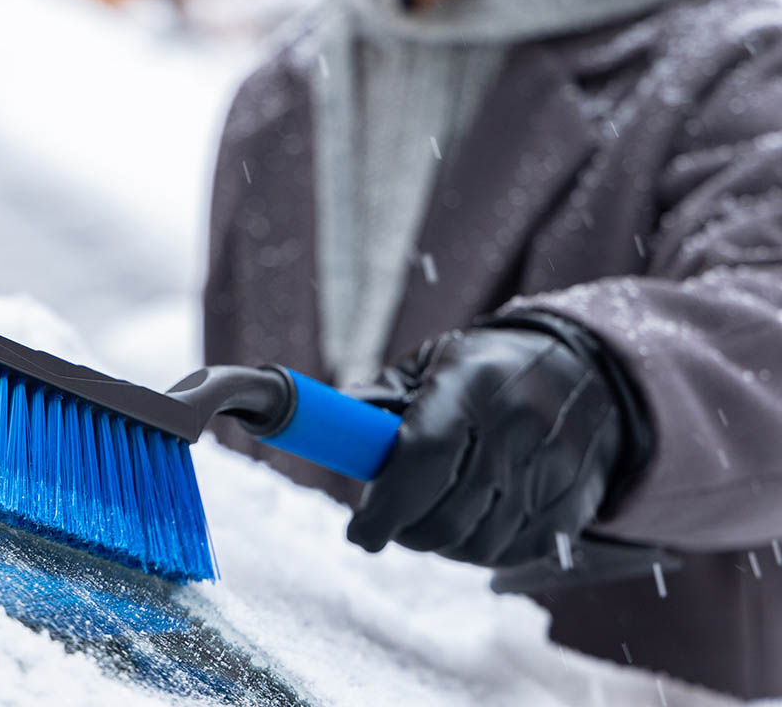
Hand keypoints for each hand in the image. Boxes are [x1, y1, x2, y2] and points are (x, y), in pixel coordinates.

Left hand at [346, 314, 633, 567]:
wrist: (587, 371)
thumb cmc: (490, 368)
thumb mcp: (436, 361)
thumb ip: (382, 397)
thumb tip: (327, 430)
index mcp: (472, 384)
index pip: (423, 459)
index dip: (385, 506)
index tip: (360, 533)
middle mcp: (518, 427)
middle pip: (448, 515)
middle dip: (405, 529)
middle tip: (388, 522)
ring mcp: (552, 470)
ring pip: (478, 544)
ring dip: (441, 543)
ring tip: (428, 519)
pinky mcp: (572, 505)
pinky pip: (512, 553)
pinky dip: (480, 550)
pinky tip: (470, 523)